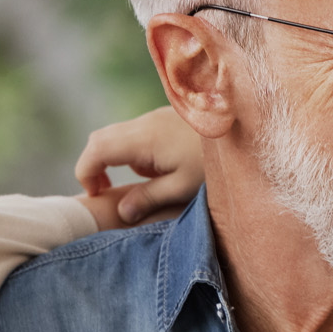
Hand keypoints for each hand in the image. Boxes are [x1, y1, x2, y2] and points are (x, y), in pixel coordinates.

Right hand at [73, 106, 203, 223]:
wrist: (246, 128)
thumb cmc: (215, 162)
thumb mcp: (182, 187)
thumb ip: (148, 199)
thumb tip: (121, 212)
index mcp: (143, 139)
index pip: (96, 150)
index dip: (86, 173)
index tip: (96, 196)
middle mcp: (143, 124)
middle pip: (99, 139)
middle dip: (94, 166)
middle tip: (106, 193)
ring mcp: (153, 120)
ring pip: (115, 135)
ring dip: (113, 159)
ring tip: (133, 187)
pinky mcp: (163, 121)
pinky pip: (134, 134)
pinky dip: (130, 153)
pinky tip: (154, 172)